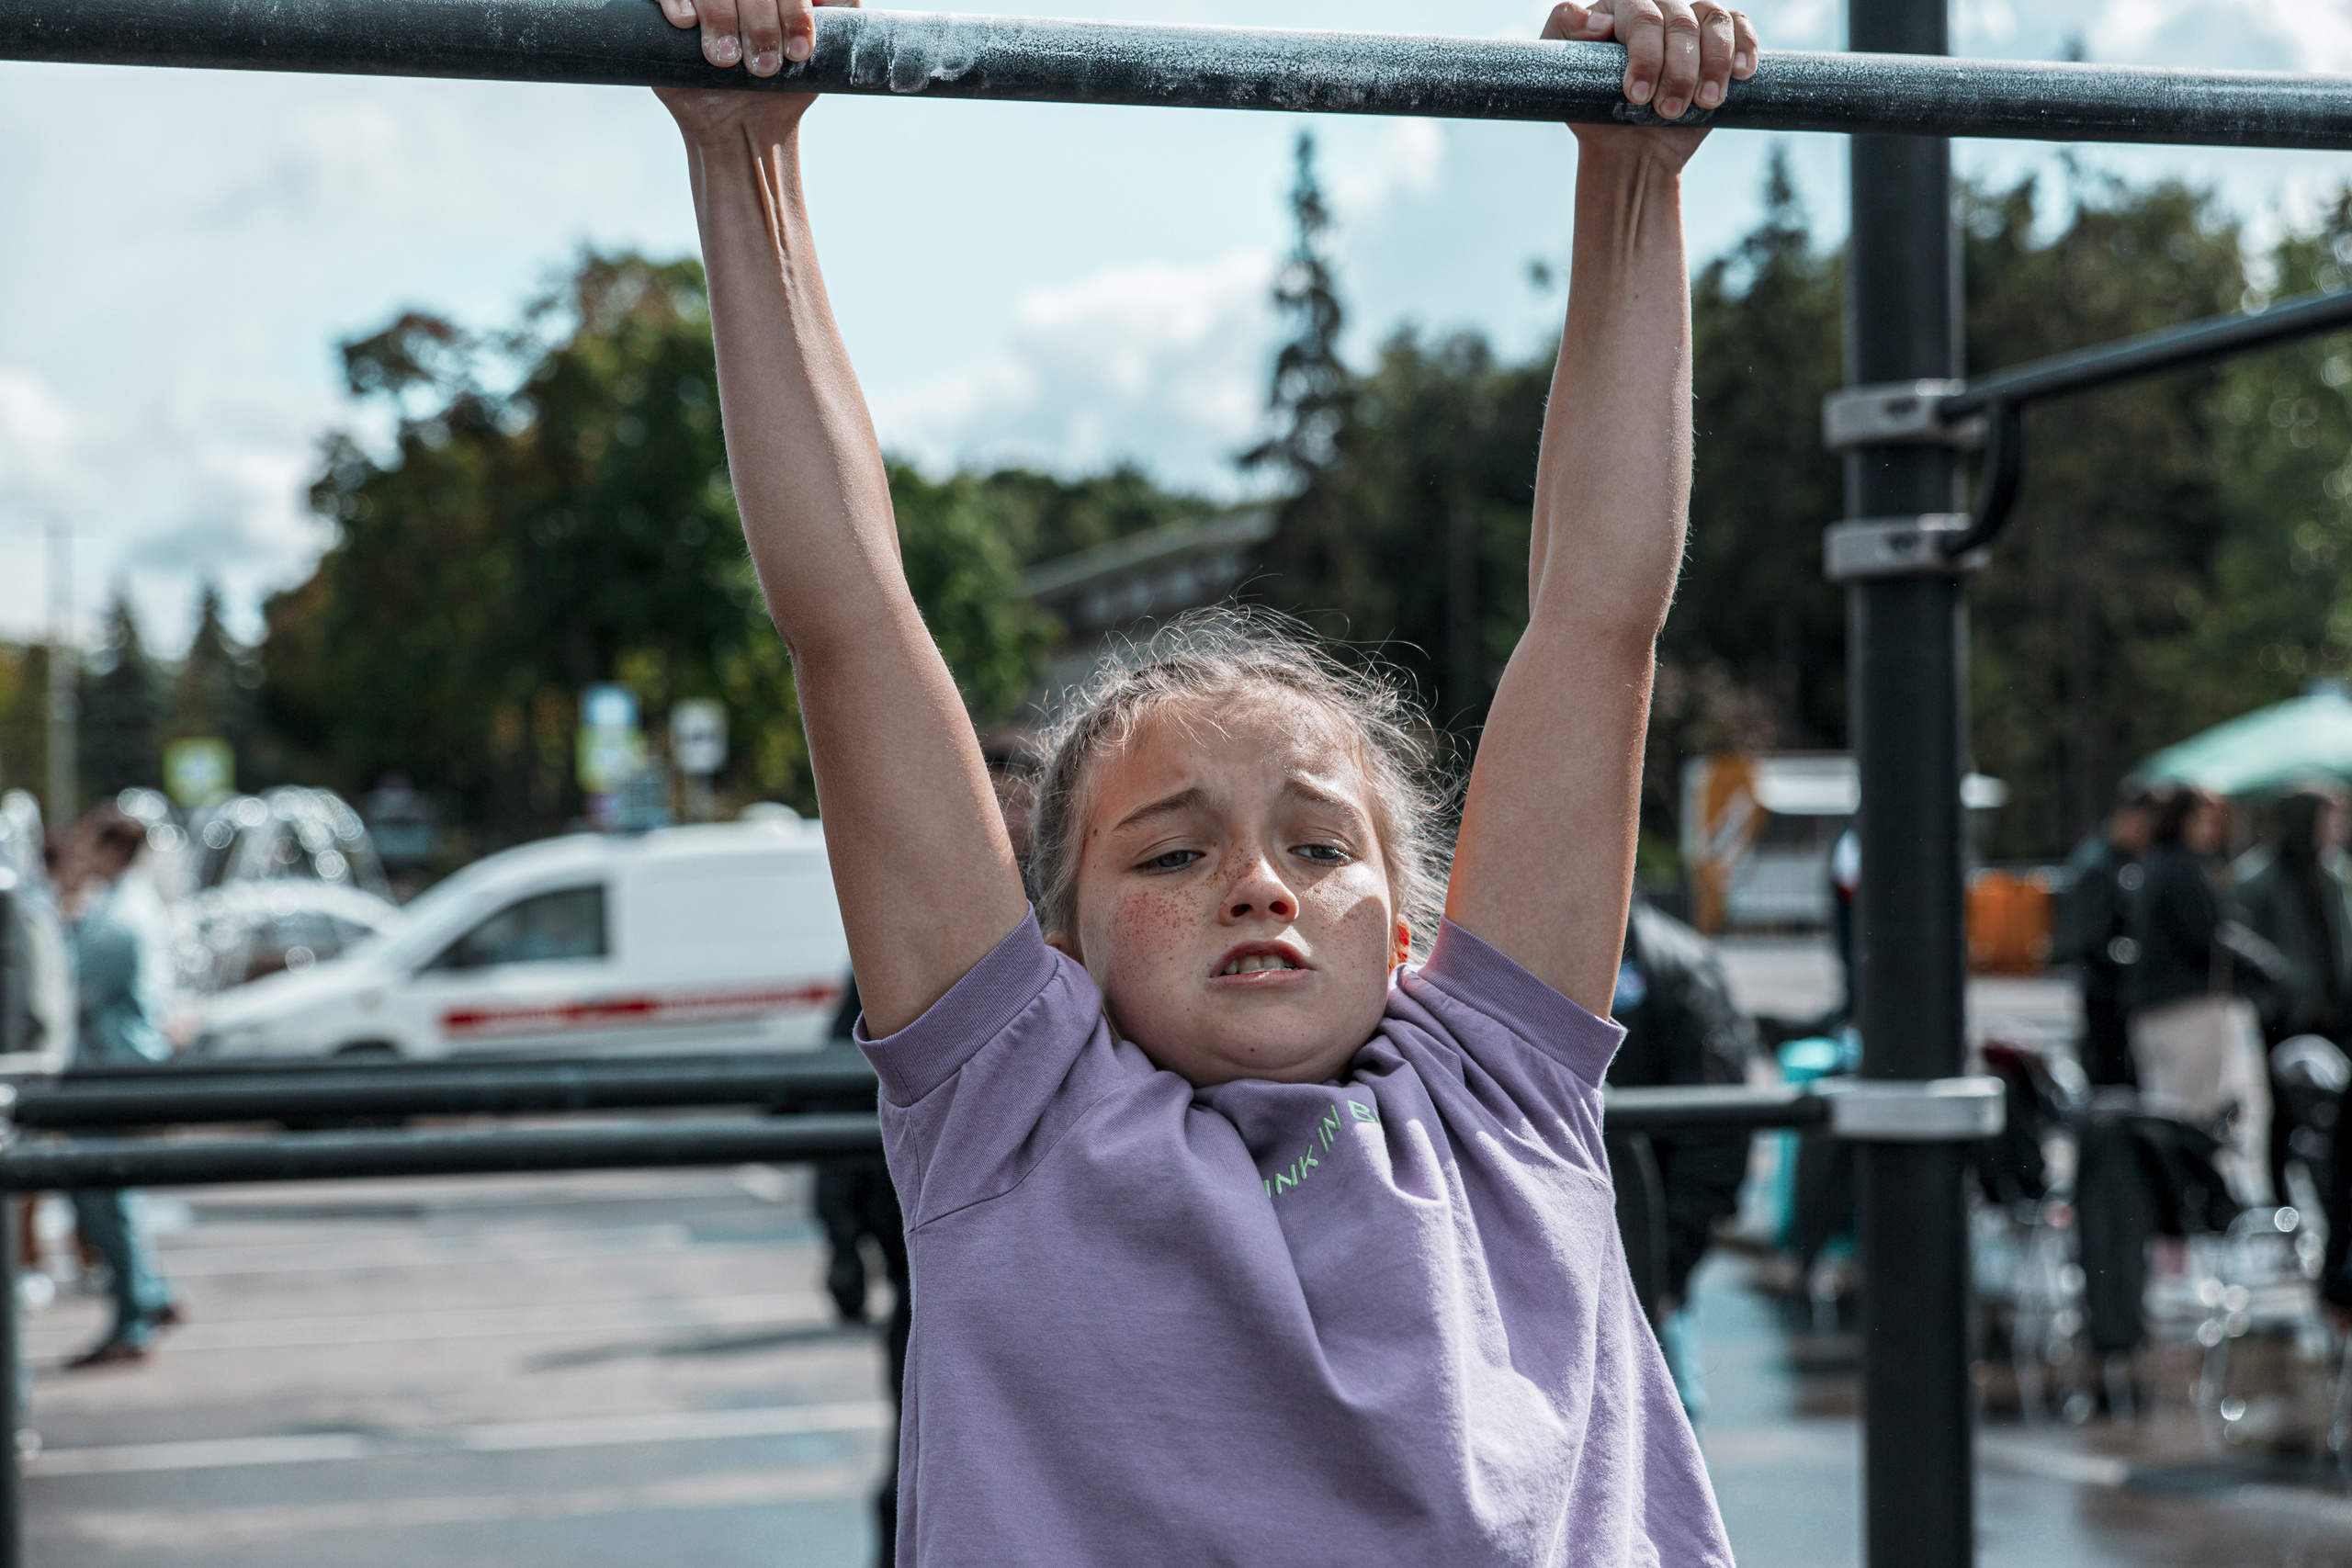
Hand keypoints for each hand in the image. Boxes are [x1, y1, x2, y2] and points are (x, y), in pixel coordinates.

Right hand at [652, 0, 859, 137]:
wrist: (745, 128)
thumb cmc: (786, 86)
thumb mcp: (826, 50)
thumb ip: (840, 12)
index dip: (794, 11)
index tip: (800, 53)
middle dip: (761, 21)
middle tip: (763, 65)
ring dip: (721, 17)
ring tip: (727, 60)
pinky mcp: (665, 7)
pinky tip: (688, 23)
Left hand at [1544, 0, 1756, 163]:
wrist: (1628, 148)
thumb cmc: (1593, 111)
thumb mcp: (1560, 76)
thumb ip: (1563, 33)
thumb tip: (1599, 22)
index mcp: (1620, 7)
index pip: (1640, 14)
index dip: (1644, 54)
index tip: (1637, 95)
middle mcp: (1658, 6)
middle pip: (1680, 21)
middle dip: (1678, 70)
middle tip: (1667, 111)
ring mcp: (1691, 22)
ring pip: (1715, 21)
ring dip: (1713, 64)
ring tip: (1704, 103)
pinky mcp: (1718, 40)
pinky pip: (1739, 27)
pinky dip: (1744, 47)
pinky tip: (1741, 74)